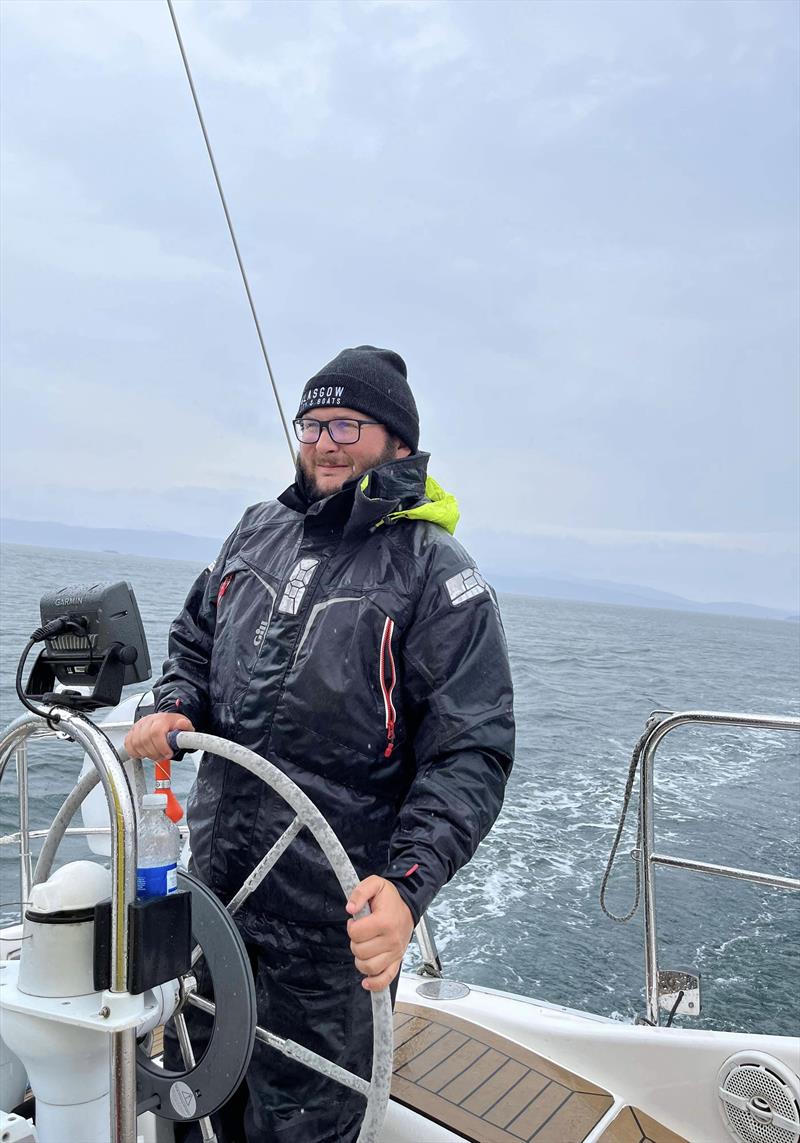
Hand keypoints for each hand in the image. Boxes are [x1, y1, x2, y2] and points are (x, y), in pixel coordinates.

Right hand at [123, 712, 193, 760]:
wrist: (166, 721)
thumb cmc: (173, 725)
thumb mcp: (184, 725)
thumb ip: (185, 726)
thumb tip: (182, 725)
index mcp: (160, 719)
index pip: (155, 732)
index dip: (162, 746)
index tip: (168, 753)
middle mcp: (147, 721)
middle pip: (144, 740)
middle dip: (155, 753)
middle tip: (163, 756)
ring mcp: (138, 727)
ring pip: (136, 744)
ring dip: (146, 754)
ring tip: (156, 754)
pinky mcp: (131, 732)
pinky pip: (128, 745)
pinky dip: (135, 752)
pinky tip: (144, 752)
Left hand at [346, 876, 413, 991]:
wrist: (408, 906)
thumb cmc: (389, 898)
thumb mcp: (374, 884)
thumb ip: (360, 892)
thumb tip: (350, 909)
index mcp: (384, 921)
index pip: (356, 933)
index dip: (351, 926)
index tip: (356, 921)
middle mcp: (391, 940)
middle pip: (360, 951)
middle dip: (355, 942)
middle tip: (361, 933)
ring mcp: (395, 952)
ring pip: (369, 967)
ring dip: (360, 959)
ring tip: (364, 947)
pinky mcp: (397, 961)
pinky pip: (386, 979)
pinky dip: (375, 984)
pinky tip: (366, 982)